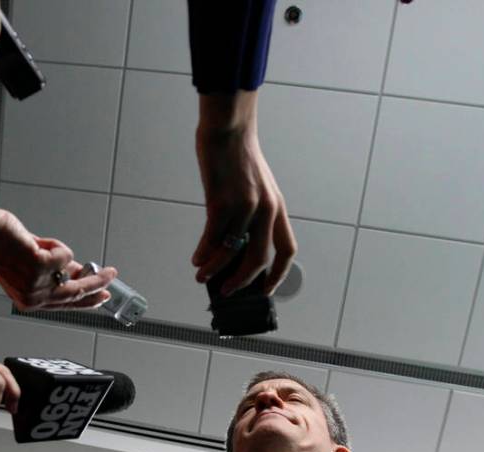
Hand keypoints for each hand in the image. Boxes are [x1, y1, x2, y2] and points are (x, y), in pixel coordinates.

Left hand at [0, 193, 117, 310]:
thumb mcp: (31, 263)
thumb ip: (55, 271)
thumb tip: (80, 271)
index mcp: (29, 301)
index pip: (66, 304)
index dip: (87, 300)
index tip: (103, 296)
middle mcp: (33, 298)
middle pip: (76, 294)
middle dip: (97, 283)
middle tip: (112, 273)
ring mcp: (36, 284)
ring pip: (72, 273)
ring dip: (68, 257)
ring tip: (47, 248)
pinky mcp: (40, 266)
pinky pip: (65, 255)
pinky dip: (56, 245)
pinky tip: (36, 242)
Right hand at [192, 92, 296, 296]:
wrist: (229, 129)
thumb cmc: (238, 157)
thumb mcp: (255, 187)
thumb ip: (252, 214)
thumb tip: (234, 246)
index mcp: (277, 207)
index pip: (286, 249)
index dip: (278, 275)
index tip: (265, 290)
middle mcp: (266, 210)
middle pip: (259, 259)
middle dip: (242, 281)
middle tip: (227, 291)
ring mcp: (245, 207)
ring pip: (232, 252)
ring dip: (215, 269)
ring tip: (202, 276)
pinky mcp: (223, 201)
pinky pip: (213, 237)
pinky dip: (203, 253)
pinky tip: (197, 258)